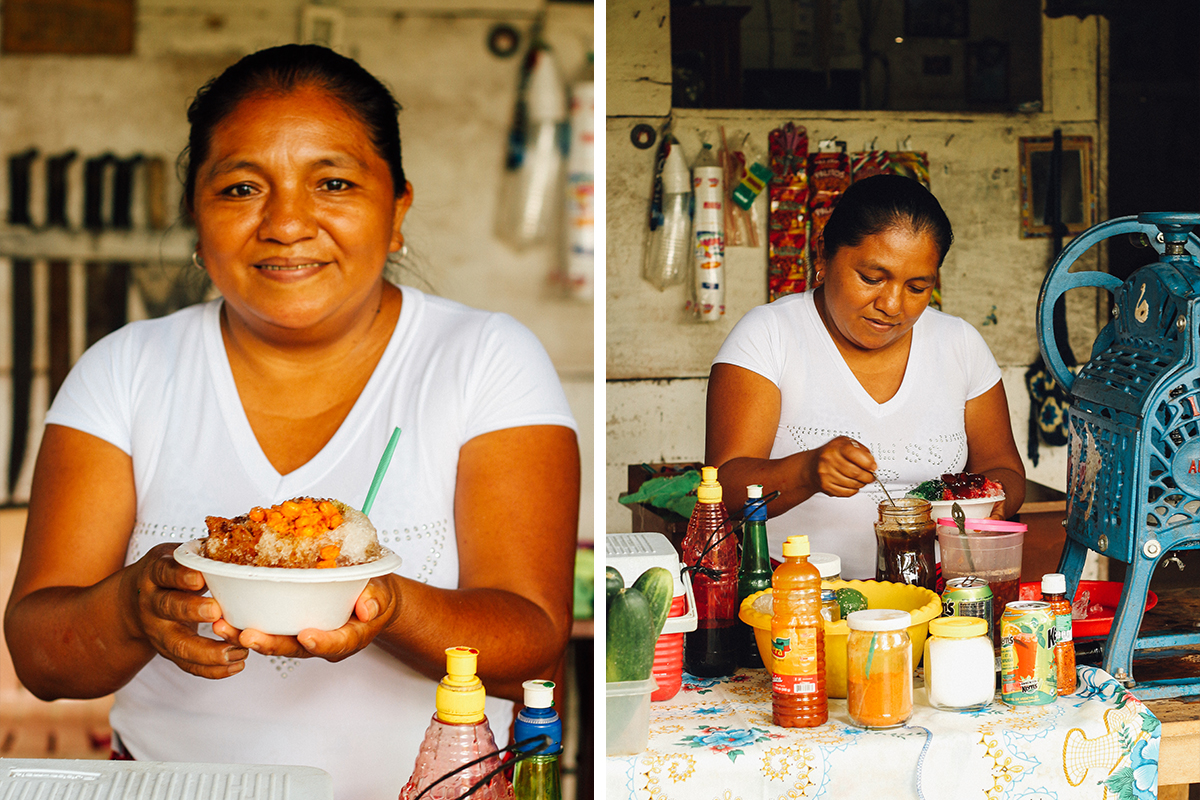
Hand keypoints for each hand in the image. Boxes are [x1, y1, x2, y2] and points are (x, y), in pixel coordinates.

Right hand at [121, 543, 248, 678]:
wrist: (133, 602)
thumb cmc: (169, 573)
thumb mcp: (176, 556)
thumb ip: (201, 551)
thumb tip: (242, 530)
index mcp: (156, 574)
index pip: (165, 573)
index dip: (180, 575)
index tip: (199, 577)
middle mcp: (152, 603)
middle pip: (168, 608)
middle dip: (191, 611)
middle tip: (217, 612)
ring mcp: (157, 631)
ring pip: (177, 644)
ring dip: (207, 651)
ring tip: (237, 651)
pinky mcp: (166, 652)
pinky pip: (186, 665)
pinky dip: (210, 669)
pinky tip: (235, 665)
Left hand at [216, 574, 398, 661]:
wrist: (368, 601)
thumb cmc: (374, 597)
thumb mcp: (382, 594)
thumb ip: (376, 600)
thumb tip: (368, 609)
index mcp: (347, 637)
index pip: (335, 644)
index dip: (321, 642)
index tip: (306, 636)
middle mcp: (319, 642)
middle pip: (294, 648)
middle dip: (269, 643)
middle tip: (247, 635)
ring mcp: (301, 637)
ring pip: (274, 642)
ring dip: (246, 636)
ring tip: (221, 626)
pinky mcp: (288, 628)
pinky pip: (267, 630)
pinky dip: (244, 625)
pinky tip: (223, 615)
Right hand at [810, 436, 877, 497]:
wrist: (812, 465)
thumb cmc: (831, 453)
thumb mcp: (846, 443)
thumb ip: (861, 450)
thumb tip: (872, 463)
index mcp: (836, 447)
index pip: (856, 455)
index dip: (869, 463)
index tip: (873, 467)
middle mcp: (829, 460)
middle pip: (856, 472)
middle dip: (868, 477)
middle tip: (871, 477)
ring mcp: (826, 474)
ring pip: (852, 484)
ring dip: (861, 484)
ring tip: (861, 480)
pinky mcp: (826, 486)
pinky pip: (846, 492)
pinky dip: (853, 490)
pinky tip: (852, 484)